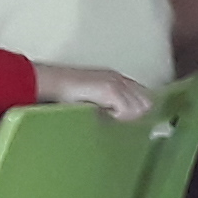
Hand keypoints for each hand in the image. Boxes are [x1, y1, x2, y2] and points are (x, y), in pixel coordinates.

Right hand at [39, 64, 153, 121]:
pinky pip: (126, 111)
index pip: (144, 97)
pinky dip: (116, 115)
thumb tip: (123, 118)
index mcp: (116, 79)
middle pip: (146, 103)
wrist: (50, 83)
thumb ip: (110, 102)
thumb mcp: (94, 96)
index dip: (138, 109)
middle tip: (114, 116)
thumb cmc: (65, 93)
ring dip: (125, 115)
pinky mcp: (111, 89)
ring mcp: (116, 83)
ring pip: (139, 109)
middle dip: (134, 113)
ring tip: (106, 114)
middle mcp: (119, 78)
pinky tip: (101, 112)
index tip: (126, 119)